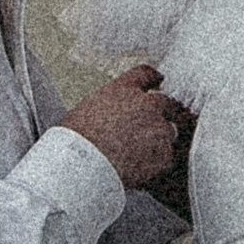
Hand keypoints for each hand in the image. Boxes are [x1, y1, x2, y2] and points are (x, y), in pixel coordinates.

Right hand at [64, 64, 180, 189]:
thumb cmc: (74, 141)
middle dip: (160, 113)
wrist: (82, 166)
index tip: (156, 81)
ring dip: (159, 139)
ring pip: (169, 130)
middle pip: (165, 102)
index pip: (146, 73)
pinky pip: (166, 157)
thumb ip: (108, 106)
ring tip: (138, 154)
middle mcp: (146, 104)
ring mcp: (159, 129)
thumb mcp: (86, 110)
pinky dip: (157, 163)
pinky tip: (140, 169)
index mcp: (124, 89)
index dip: (153, 79)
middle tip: (146, 128)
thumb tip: (110, 115)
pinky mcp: (164, 154)